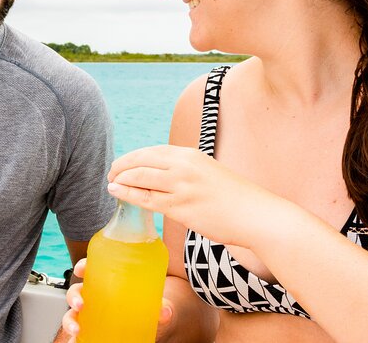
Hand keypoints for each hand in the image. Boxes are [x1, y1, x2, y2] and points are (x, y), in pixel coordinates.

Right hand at [60, 259, 173, 341]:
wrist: (148, 324)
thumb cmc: (146, 306)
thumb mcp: (153, 305)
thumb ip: (159, 306)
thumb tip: (165, 311)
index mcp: (106, 281)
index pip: (91, 268)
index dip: (82, 266)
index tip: (81, 269)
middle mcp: (95, 296)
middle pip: (77, 290)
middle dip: (74, 296)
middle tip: (81, 304)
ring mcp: (91, 313)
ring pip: (72, 312)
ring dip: (69, 320)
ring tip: (77, 328)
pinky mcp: (91, 329)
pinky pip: (76, 331)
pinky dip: (72, 336)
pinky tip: (76, 340)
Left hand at [107, 145, 278, 246]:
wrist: (257, 215)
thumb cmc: (235, 198)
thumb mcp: (209, 173)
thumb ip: (187, 171)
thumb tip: (164, 176)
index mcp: (191, 155)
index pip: (153, 151)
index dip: (133, 157)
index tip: (123, 164)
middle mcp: (184, 166)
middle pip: (141, 160)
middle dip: (121, 165)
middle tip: (111, 173)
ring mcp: (182, 186)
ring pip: (140, 177)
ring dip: (121, 179)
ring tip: (111, 183)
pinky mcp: (181, 207)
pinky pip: (147, 198)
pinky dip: (128, 194)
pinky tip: (117, 192)